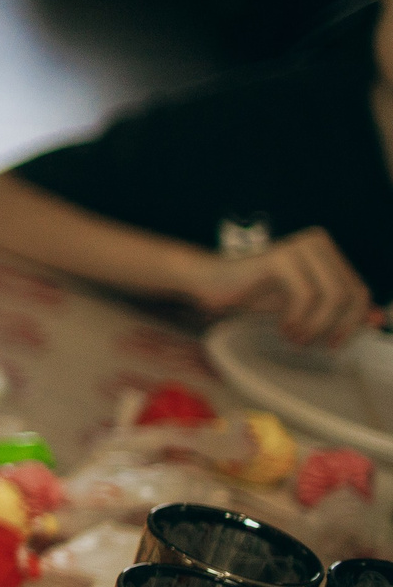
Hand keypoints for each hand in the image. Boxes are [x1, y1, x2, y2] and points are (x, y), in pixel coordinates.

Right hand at [186, 228, 375, 346]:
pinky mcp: (281, 258)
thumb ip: (339, 309)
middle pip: (350, 294)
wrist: (210, 283)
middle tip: (311, 344)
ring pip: (332, 296)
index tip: (333, 344)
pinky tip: (282, 327)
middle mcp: (318, 242)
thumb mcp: (303, 306)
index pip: (359, 290)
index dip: (353, 322)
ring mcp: (300, 247)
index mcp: (327, 250)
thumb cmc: (253, 293)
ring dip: (314, 325)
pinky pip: (305, 295)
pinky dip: (297, 318)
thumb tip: (378, 319)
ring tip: (294, 337)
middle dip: (333, 326)